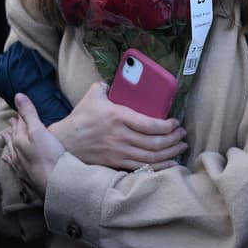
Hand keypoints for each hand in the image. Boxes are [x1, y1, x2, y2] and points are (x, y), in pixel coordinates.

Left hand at [3, 93, 67, 196]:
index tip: (16, 113)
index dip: (18, 117)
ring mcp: (22, 168)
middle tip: (11, 123)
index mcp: (19, 141)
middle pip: (13, 139)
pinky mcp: (30, 178)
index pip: (18, 126)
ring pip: (13, 154)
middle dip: (12, 130)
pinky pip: (17, 167)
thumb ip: (29, 114)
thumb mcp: (39, 130)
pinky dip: (13, 162)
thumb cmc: (49, 156)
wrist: (56, 183)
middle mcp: (17, 154)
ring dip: (10, 145)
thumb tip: (17, 96)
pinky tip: (14, 164)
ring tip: (7, 141)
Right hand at [47, 82, 186, 169]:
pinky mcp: (117, 163)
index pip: (150, 124)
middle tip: (183, 134)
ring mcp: (119, 152)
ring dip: (171, 152)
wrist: (65, 143)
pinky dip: (160, 167)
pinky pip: (143, 168)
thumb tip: (118, 79)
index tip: (176, 122)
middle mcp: (121, 136)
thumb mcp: (93, 95)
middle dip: (174, 139)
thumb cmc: (80, 118)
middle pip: (155, 142)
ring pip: (151, 156)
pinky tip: (171, 163)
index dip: (168, 126)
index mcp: (118, 117)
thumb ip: (107, 85)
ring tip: (181, 147)